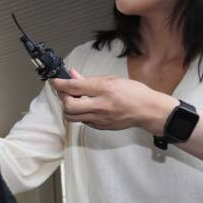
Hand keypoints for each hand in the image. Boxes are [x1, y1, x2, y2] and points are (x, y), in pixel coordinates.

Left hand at [51, 69, 175, 132]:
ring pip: (71, 116)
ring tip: (75, 99)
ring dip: (68, 107)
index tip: (54, 80)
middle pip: (68, 106)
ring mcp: (99, 119)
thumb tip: (73, 75)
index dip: (60, 83)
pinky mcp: (99, 127)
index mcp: (104, 90)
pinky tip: (86, 107)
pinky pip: (82, 121)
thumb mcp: (112, 79)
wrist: (147, 111)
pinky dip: (79, 113)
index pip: (74, 87)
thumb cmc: (134, 93)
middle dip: (63, 98)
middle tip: (66, 91)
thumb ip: (90, 79)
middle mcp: (100, 106)